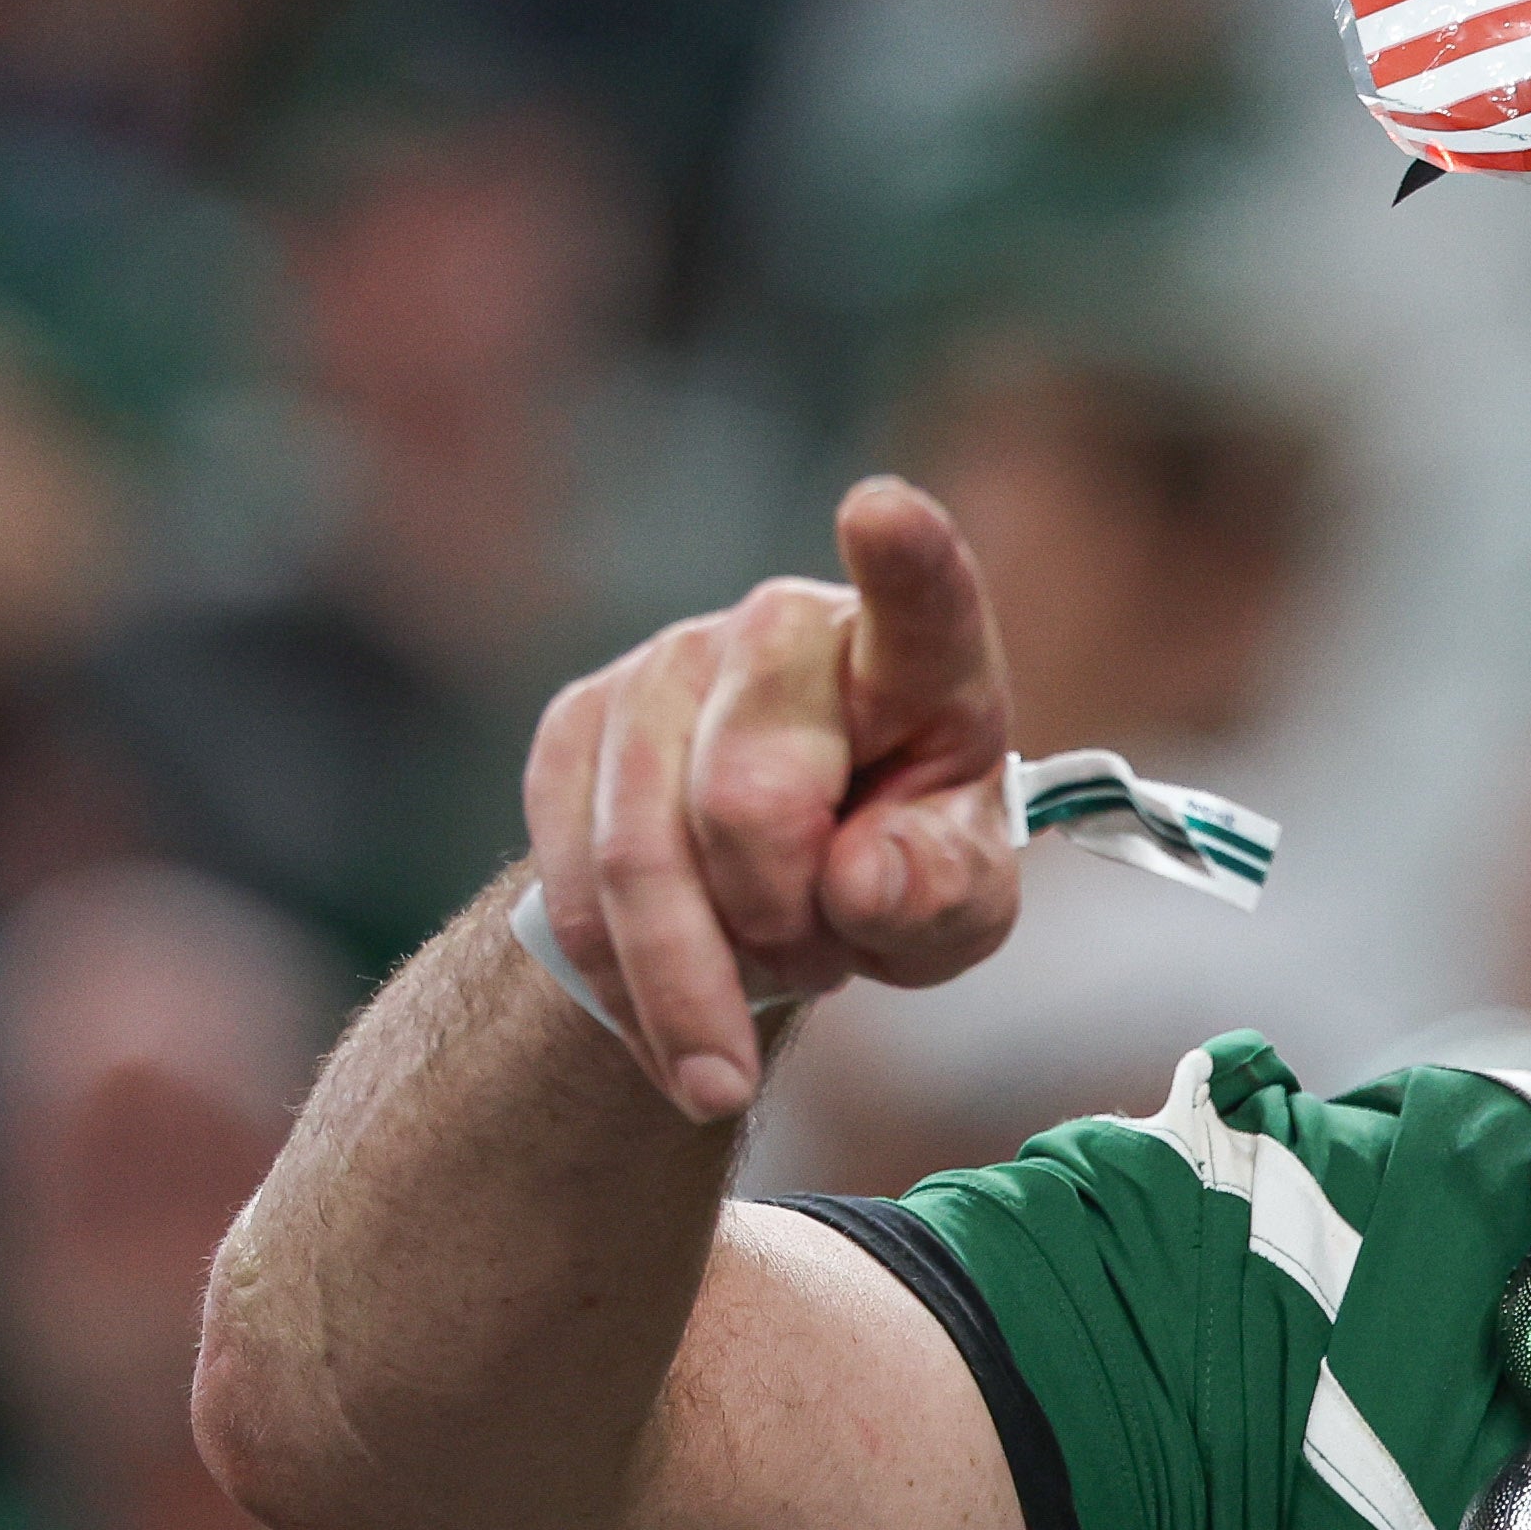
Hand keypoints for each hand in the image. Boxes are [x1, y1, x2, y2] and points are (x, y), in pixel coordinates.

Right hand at [525, 476, 1020, 1120]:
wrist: (778, 890)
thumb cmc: (901, 870)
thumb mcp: (957, 905)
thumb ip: (941, 893)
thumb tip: (861, 881)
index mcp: (919, 662)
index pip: (919, 604)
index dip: (903, 556)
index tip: (882, 509)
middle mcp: (782, 633)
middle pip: (746, 801)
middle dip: (783, 923)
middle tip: (826, 954)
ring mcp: (665, 665)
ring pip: (641, 859)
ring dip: (699, 975)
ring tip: (765, 986)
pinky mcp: (573, 724)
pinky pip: (574, 888)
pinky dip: (628, 988)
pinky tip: (677, 1019)